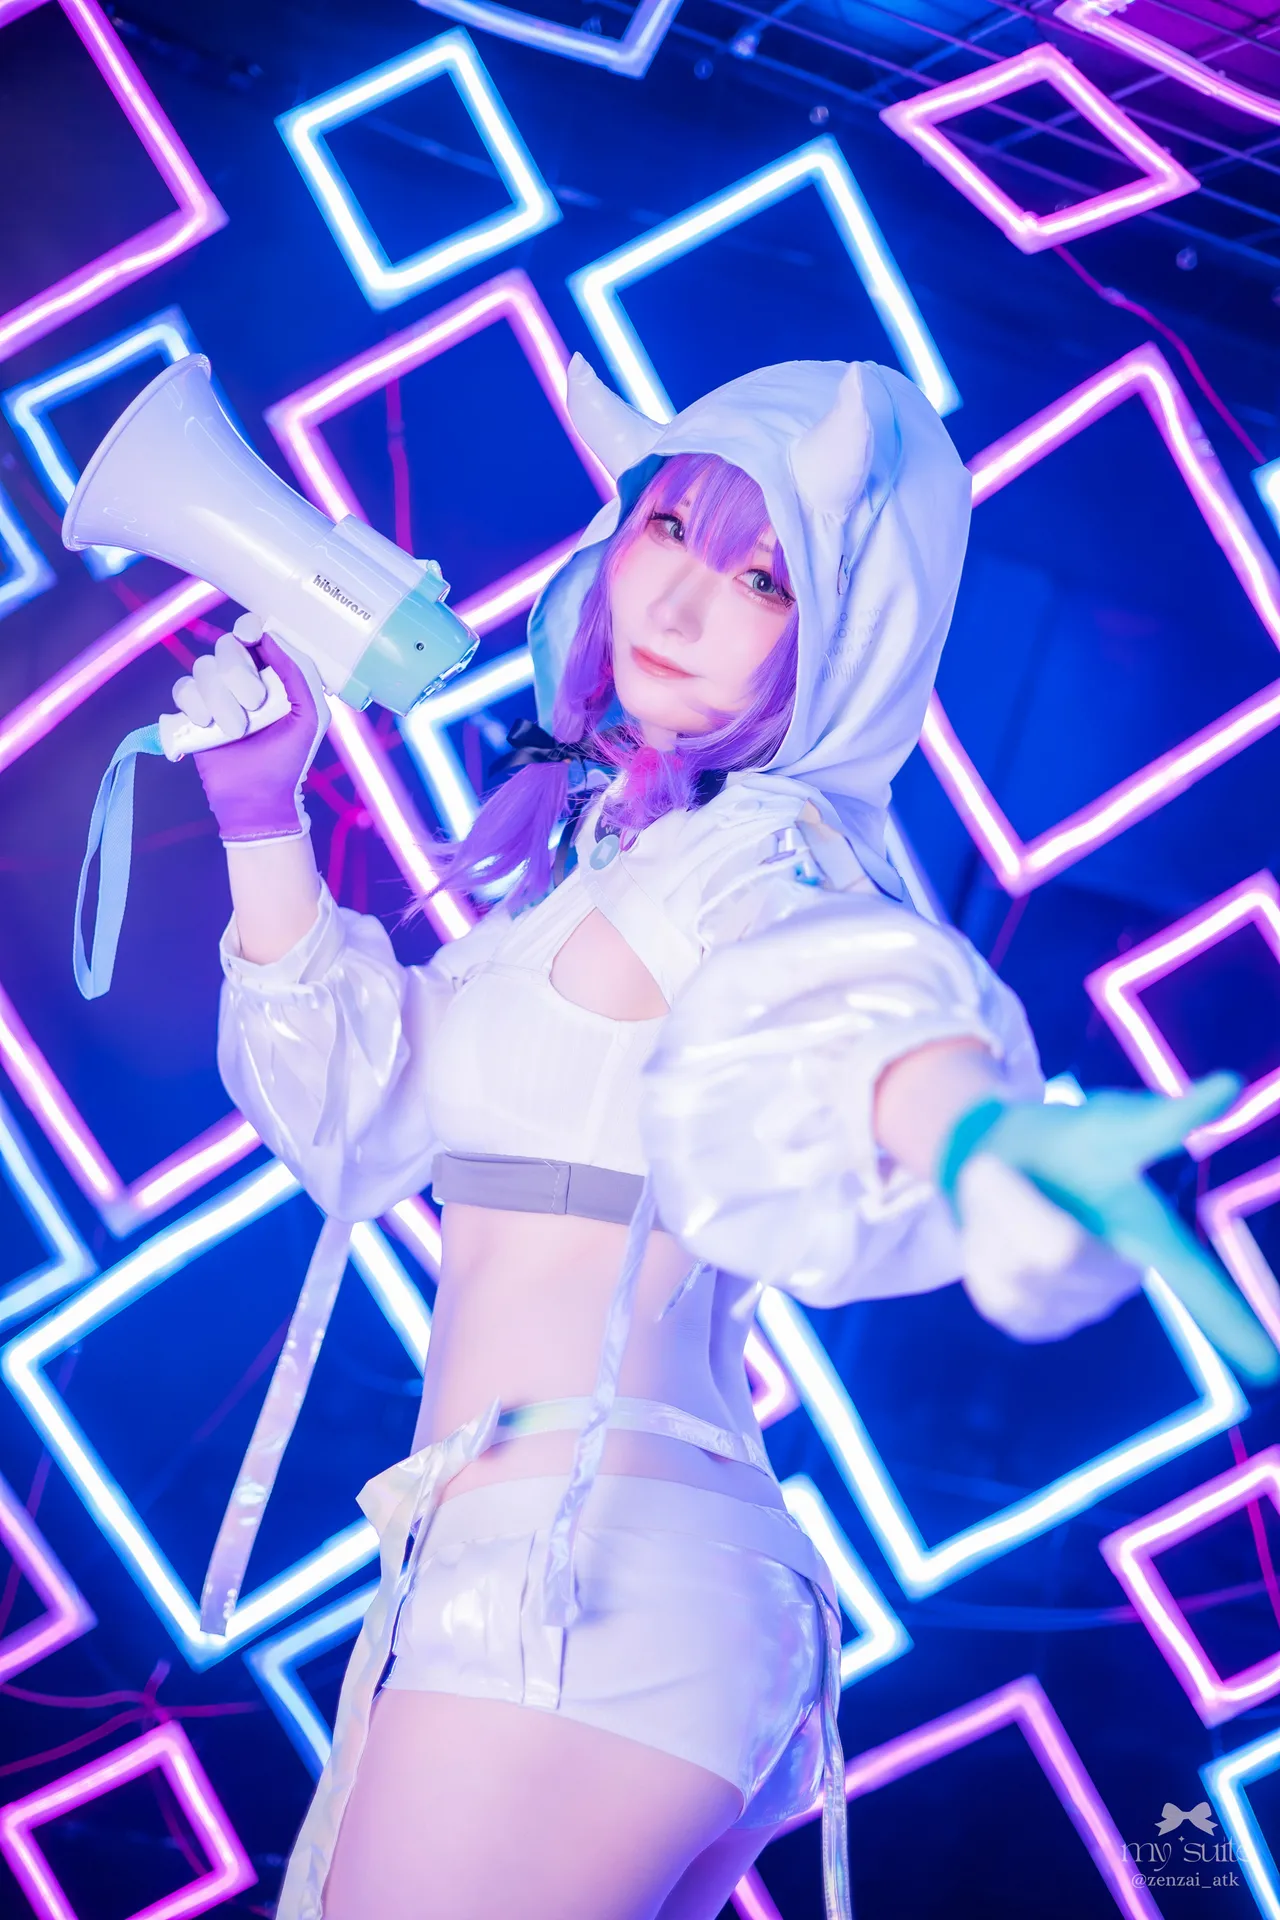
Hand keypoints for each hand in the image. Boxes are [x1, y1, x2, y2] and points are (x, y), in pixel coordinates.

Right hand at [175, 616, 328, 842]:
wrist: (257, 798)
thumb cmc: (289, 759)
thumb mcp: (309, 715)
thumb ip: (299, 673)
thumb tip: (273, 638)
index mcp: (272, 673)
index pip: (255, 633)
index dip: (249, 628)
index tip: (250, 638)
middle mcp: (241, 677)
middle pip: (226, 647)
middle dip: (239, 675)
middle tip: (255, 707)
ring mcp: (214, 693)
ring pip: (202, 668)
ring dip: (220, 700)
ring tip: (236, 730)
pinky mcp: (191, 711)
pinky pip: (183, 689)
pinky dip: (195, 707)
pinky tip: (209, 728)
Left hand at [942, 1075, 1277, 1383]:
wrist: (989, 1154)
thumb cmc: (1065, 1141)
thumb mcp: (1108, 1123)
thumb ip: (1164, 1117)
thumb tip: (1227, 1085)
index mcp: (1153, 1238)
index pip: (1201, 1288)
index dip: (1235, 1327)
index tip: (1267, 1370)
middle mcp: (1119, 1281)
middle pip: (1053, 1251)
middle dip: (1018, 1202)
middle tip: (1011, 1172)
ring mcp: (1072, 1309)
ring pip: (1015, 1271)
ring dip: (993, 1220)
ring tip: (1006, 1198)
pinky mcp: (1027, 1321)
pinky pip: (990, 1292)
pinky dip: (978, 1250)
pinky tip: (991, 1235)